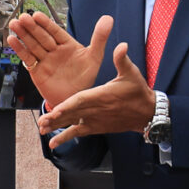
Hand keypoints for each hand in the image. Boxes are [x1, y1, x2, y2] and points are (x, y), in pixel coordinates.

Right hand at [6, 10, 108, 107]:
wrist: (75, 100)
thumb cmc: (85, 79)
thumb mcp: (95, 57)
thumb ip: (100, 38)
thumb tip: (108, 18)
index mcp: (67, 44)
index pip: (55, 31)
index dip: (46, 23)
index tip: (37, 15)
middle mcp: (54, 50)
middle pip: (41, 36)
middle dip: (31, 27)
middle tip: (23, 17)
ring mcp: (44, 59)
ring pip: (32, 44)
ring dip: (22, 35)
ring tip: (13, 24)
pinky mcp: (36, 70)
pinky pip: (27, 58)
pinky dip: (19, 49)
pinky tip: (11, 40)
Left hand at [38, 42, 154, 146]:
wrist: (147, 113)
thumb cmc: (138, 91)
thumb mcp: (131, 73)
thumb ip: (122, 59)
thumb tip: (122, 45)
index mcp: (102, 95)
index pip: (82, 100)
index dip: (68, 105)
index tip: (55, 109)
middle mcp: (96, 110)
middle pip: (73, 114)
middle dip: (57, 118)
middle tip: (42, 122)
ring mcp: (95, 120)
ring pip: (73, 123)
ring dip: (57, 127)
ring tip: (42, 129)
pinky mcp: (95, 127)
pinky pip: (78, 132)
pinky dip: (65, 137)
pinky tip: (52, 143)